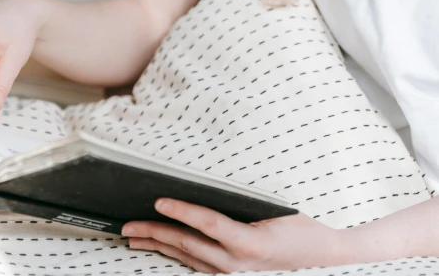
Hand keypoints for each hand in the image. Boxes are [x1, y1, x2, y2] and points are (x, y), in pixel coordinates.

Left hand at [122, 199, 347, 272]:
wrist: (324, 259)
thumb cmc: (304, 229)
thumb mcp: (278, 208)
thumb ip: (245, 202)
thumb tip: (213, 185)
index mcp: (249, 244)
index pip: (207, 224)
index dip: (180, 212)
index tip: (158, 201)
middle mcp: (236, 264)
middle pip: (187, 246)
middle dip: (153, 234)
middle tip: (127, 226)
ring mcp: (233, 274)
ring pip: (187, 258)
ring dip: (158, 247)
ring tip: (134, 239)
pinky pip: (197, 265)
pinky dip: (176, 256)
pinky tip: (162, 251)